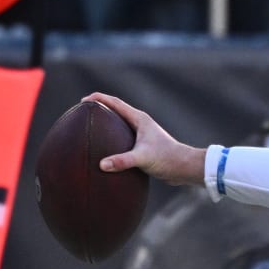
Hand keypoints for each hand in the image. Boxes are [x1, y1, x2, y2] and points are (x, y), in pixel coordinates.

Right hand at [82, 93, 206, 185]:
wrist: (185, 169)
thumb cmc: (167, 159)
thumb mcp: (143, 159)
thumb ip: (122, 161)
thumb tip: (102, 165)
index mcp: (139, 119)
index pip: (114, 102)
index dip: (98, 99)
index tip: (82, 101)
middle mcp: (140, 124)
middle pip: (115, 111)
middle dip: (99, 110)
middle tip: (82, 114)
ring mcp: (143, 135)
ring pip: (120, 126)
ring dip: (106, 125)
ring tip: (91, 130)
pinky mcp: (145, 146)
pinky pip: (124, 139)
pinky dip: (113, 140)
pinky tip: (106, 150)